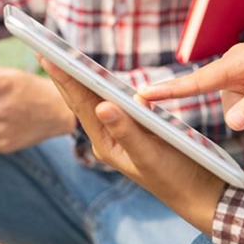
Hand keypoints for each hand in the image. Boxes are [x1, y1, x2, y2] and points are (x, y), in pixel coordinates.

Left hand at [39, 57, 224, 235]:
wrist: (200, 195)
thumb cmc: (176, 178)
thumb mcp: (150, 155)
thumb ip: (127, 131)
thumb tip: (103, 105)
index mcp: (105, 143)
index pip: (80, 104)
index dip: (64, 77)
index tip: (45, 55)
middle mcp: (108, 137)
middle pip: (82, 100)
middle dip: (63, 75)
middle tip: (42, 49)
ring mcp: (121, 133)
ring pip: (96, 100)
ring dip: (80, 79)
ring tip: (61, 57)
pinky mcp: (137, 130)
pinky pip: (115, 103)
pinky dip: (105, 87)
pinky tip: (97, 77)